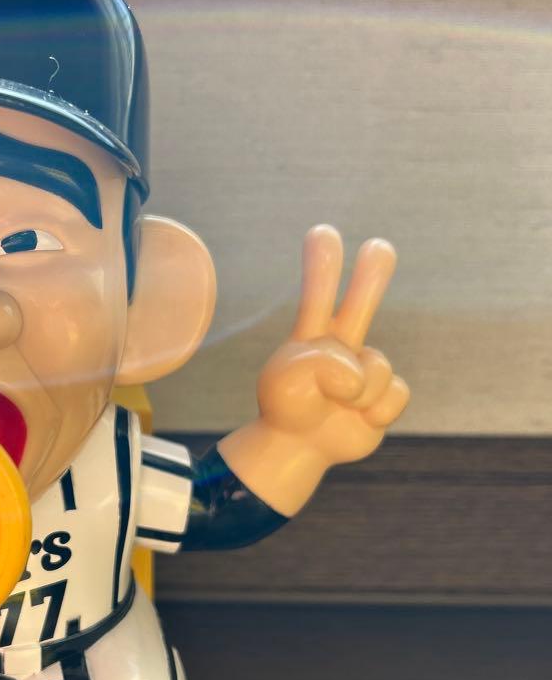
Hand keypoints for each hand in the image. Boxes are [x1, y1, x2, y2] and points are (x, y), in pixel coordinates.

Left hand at [258, 224, 408, 466]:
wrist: (297, 448)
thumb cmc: (286, 409)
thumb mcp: (287, 381)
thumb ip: (321, 365)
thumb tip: (356, 375)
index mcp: (311, 337)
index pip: (318, 294)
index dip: (322, 265)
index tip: (322, 232)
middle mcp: (341, 345)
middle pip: (361, 303)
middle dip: (371, 276)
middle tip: (378, 246)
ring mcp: (364, 369)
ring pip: (377, 366)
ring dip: (357, 392)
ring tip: (338, 405)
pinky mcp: (383, 395)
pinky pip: (392, 395)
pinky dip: (374, 412)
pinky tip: (358, 418)